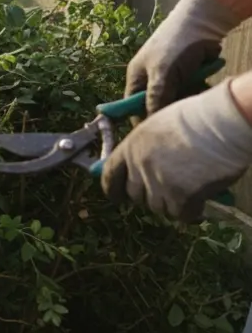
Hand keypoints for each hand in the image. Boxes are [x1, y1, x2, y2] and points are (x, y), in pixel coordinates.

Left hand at [101, 79, 251, 222]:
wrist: (222, 123)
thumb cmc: (196, 119)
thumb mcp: (158, 127)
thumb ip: (146, 148)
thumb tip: (144, 168)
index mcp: (131, 146)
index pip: (110, 175)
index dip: (113, 189)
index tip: (117, 198)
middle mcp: (140, 165)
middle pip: (135, 196)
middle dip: (150, 197)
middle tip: (169, 192)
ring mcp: (158, 181)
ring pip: (158, 208)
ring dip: (172, 205)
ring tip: (189, 193)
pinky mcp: (180, 195)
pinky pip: (181, 214)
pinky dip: (191, 211)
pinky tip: (201, 202)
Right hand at [127, 0, 236, 113]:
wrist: (203, 24)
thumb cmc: (175, 45)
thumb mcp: (162, 74)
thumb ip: (155, 98)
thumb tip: (150, 123)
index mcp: (137, 77)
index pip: (132, 107)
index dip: (141, 120)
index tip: (154, 134)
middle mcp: (152, 80)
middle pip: (156, 106)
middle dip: (168, 110)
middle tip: (180, 114)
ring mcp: (170, 79)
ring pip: (176, 101)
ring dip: (186, 101)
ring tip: (194, 98)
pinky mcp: (188, 78)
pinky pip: (190, 94)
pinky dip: (197, 94)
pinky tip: (203, 89)